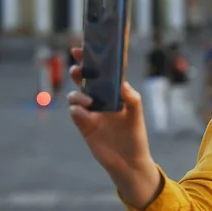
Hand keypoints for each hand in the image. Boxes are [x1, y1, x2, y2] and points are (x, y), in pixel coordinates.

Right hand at [67, 48, 160, 209]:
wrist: (129, 162)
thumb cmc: (135, 135)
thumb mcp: (136, 113)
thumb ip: (130, 96)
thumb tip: (120, 83)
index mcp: (114, 93)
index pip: (102, 72)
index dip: (93, 59)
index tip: (84, 48)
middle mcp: (100, 99)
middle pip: (84, 80)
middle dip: (79, 70)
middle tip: (78, 68)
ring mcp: (91, 112)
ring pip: (76, 95)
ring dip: (78, 94)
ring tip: (88, 101)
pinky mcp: (84, 126)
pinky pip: (75, 113)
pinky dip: (77, 110)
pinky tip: (84, 112)